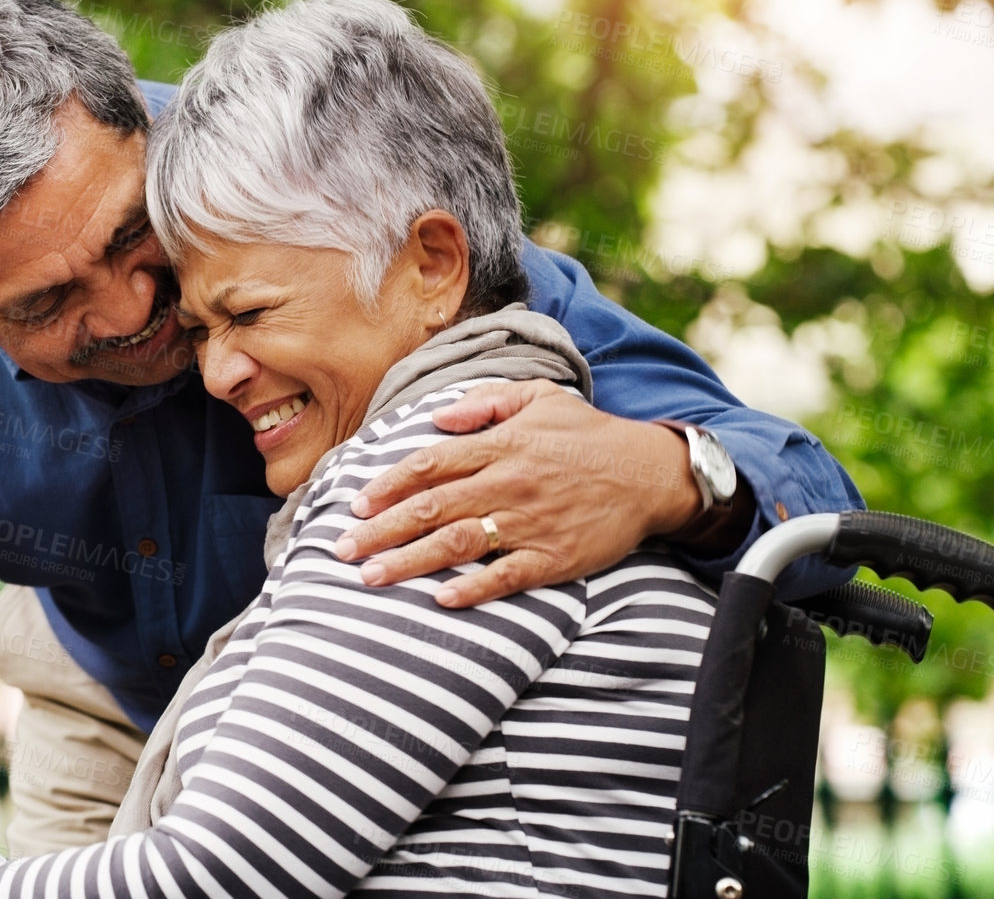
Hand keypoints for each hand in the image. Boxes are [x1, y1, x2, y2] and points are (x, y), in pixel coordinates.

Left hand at [331, 379, 701, 604]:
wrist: (651, 472)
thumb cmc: (588, 434)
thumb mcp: (539, 396)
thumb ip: (484, 402)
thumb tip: (436, 419)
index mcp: (499, 445)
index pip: (429, 464)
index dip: (388, 485)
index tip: (356, 504)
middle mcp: (507, 483)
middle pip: (431, 507)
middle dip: (381, 530)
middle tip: (342, 549)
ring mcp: (529, 522)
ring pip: (458, 543)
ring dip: (410, 561)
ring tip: (371, 576)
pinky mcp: (554, 557)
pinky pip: (507, 575)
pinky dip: (474, 588)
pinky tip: (441, 598)